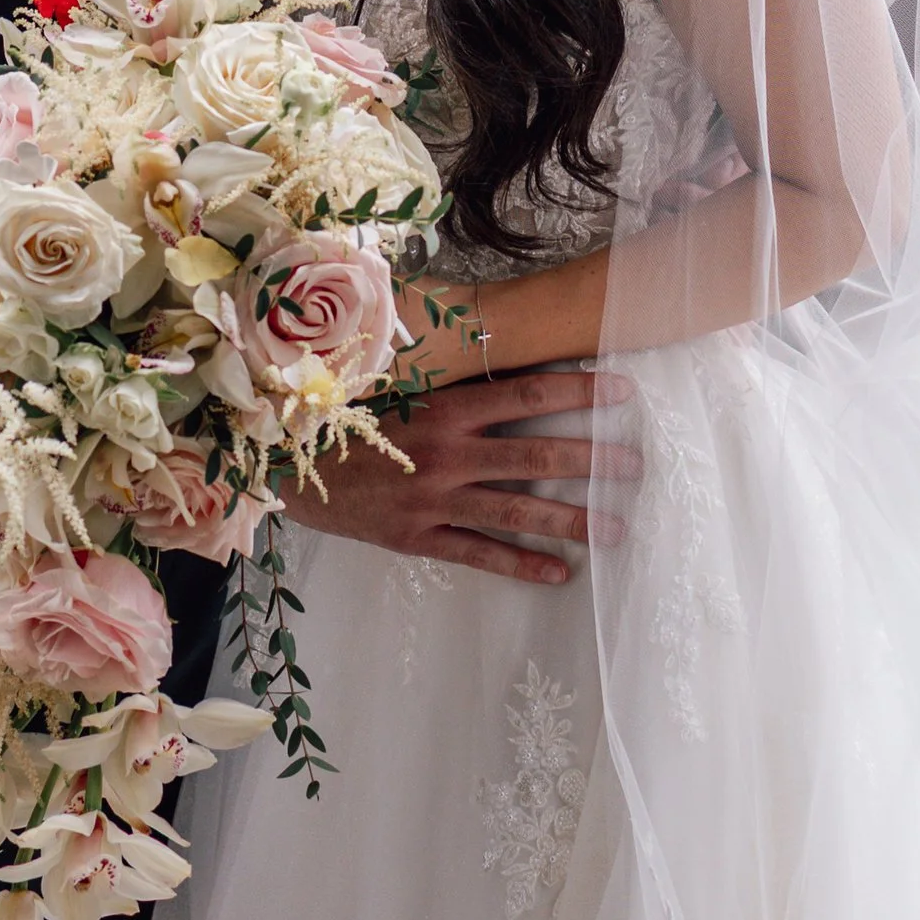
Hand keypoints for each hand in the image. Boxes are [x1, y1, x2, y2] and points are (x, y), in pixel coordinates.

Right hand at [293, 367, 639, 588]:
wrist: (284, 466)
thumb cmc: (344, 418)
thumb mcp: (392, 384)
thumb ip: (444, 373)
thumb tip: (497, 346)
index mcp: (443, 408)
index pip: (527, 393)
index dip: (580, 390)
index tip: (624, 390)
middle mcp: (446, 454)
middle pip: (536, 456)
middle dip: (593, 461)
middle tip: (636, 467)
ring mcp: (434, 500)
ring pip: (516, 511)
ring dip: (571, 519)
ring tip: (616, 528)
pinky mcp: (418, 538)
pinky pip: (478, 554)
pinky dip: (520, 565)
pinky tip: (559, 573)